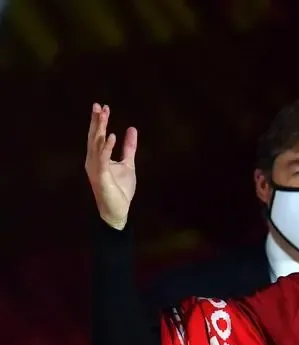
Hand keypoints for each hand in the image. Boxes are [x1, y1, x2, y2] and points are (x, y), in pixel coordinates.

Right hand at [85, 103, 137, 229]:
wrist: (118, 211)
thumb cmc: (120, 189)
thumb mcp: (128, 164)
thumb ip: (129, 148)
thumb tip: (132, 128)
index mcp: (98, 157)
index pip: (97, 135)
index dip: (100, 121)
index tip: (104, 107)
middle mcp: (93, 160)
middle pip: (94, 136)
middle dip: (97, 121)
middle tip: (99, 105)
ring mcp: (96, 168)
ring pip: (96, 144)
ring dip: (100, 129)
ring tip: (104, 114)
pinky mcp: (102, 176)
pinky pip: (103, 159)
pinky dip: (107, 147)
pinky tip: (112, 136)